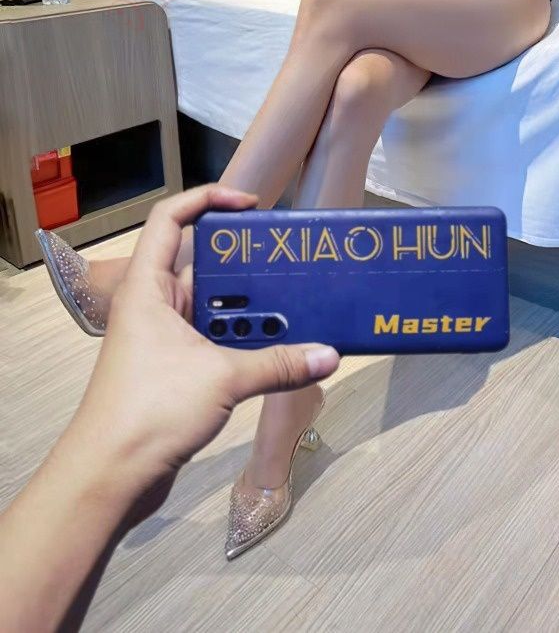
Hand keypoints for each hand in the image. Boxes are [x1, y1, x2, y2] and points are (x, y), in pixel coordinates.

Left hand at [62, 184, 339, 518]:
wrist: (109, 476)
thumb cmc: (150, 410)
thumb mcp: (223, 378)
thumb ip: (280, 364)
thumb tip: (330, 354)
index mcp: (148, 287)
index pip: (170, 219)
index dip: (206, 199)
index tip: (250, 206)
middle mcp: (153, 306)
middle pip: (202, 264)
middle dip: (246, 263)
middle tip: (289, 261)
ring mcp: (162, 339)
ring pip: (213, 308)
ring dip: (250, 309)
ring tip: (297, 304)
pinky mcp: (173, 371)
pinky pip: (214, 341)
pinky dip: (243, 341)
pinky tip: (279, 347)